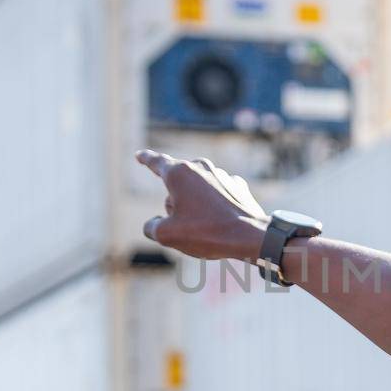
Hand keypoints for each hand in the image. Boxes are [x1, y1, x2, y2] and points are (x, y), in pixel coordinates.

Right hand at [136, 149, 270, 260]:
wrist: (250, 236)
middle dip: (176, 206)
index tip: (140, 155)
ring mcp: (221, 175)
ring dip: (196, 208)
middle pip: (177, 188)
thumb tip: (154, 223)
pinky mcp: (237, 185)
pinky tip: (223, 223)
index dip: (145, 159)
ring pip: (197, 192)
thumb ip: (151, 227)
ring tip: (208, 229)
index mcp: (179, 173)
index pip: (156, 163)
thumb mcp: (167, 235)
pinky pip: (217, 197)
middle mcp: (200, 167)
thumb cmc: (207, 233)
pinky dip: (216, 209)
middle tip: (187, 228)